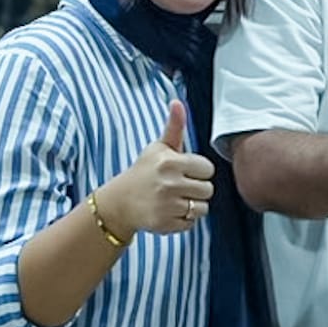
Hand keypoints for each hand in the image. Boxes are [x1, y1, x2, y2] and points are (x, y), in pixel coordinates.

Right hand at [97, 101, 214, 234]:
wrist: (119, 202)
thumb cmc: (144, 172)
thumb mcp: (158, 148)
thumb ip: (174, 128)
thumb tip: (177, 103)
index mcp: (170, 162)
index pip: (207, 168)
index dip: (198, 171)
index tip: (183, 171)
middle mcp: (169, 183)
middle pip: (208, 189)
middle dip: (196, 189)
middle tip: (178, 186)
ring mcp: (167, 205)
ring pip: (203, 208)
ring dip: (191, 205)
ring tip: (174, 199)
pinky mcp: (166, 224)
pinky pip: (191, 223)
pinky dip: (183, 220)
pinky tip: (168, 211)